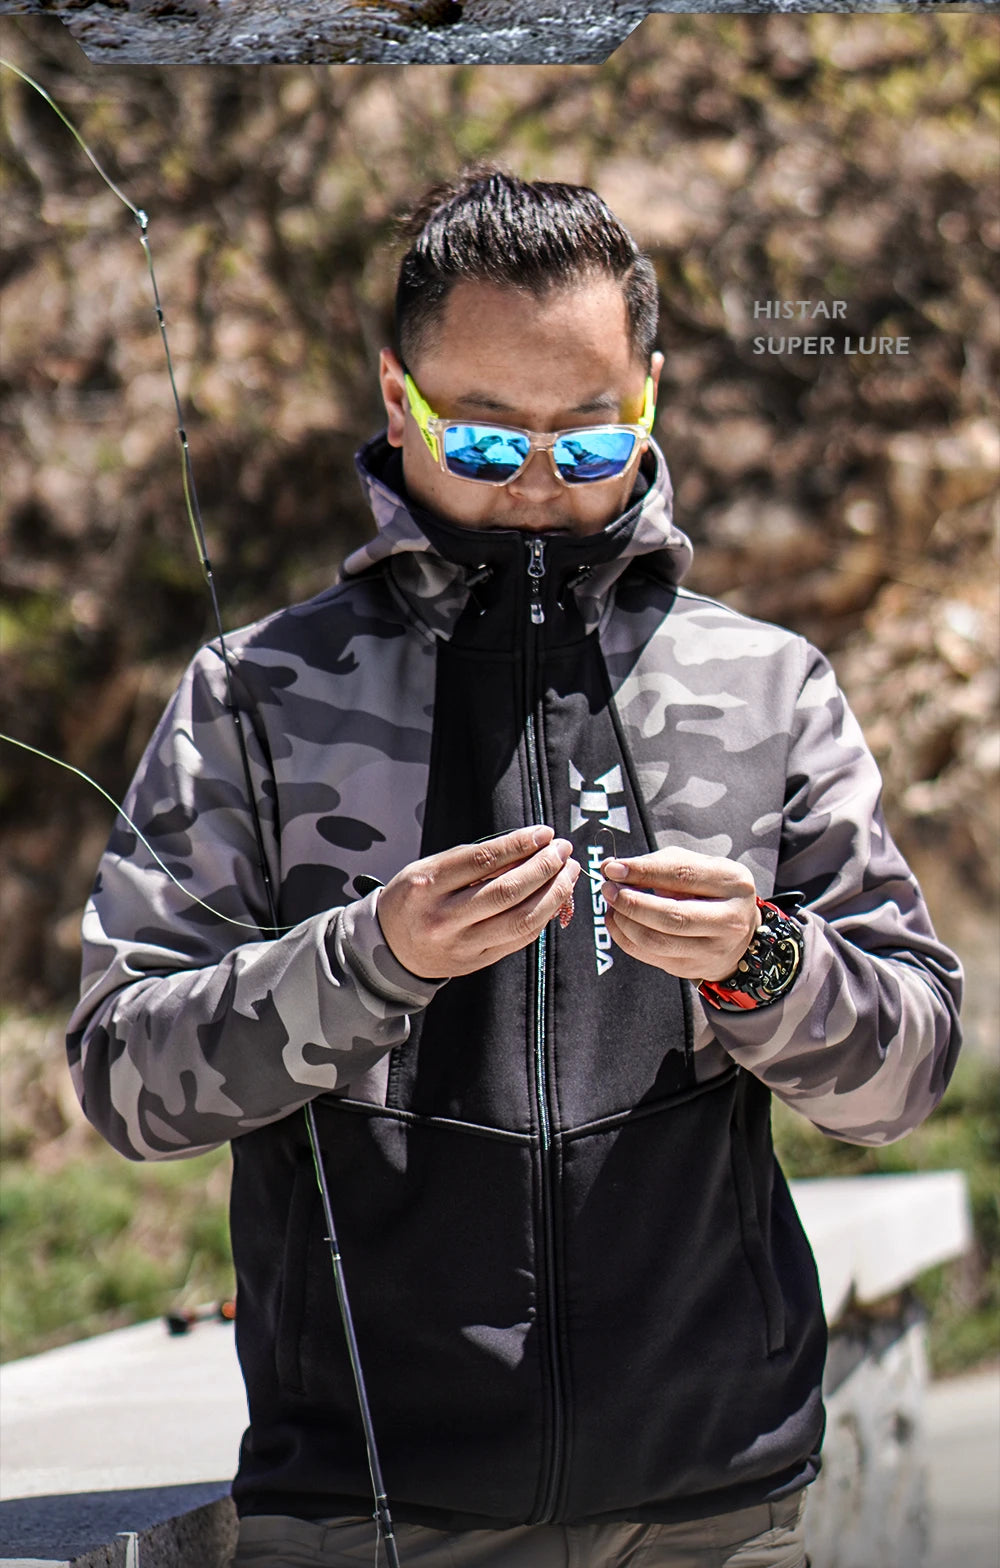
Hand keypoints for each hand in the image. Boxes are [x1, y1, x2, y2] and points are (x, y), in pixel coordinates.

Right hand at [377, 826, 581, 980]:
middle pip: (507, 891)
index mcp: (428, 886)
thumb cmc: (413, 899)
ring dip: (553, 893)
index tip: (544, 833)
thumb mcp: (429, 869)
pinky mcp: (478, 962)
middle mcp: (444, 918)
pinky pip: (520, 938)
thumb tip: (526, 848)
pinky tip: (554, 898)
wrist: (390, 949)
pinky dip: (542, 915)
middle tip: (563, 850)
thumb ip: (473, 860)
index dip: (519, 845)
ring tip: (568, 872)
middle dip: (544, 867)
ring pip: (521, 919)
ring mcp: (462, 944)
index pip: (483, 861)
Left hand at [599, 849, 759, 981]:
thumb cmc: (710, 891)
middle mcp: (729, 920)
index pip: (682, 875)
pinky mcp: (691, 967)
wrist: (736, 932)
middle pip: (672, 916)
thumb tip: (611, 868)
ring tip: (612, 904)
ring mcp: (712, 950)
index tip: (614, 869)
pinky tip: (618, 921)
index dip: (644, 872)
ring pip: (656, 940)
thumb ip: (655, 864)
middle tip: (609, 889)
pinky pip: (649, 955)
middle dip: (632, 902)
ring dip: (625, 921)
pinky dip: (625, 937)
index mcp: (732, 883)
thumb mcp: (695, 866)